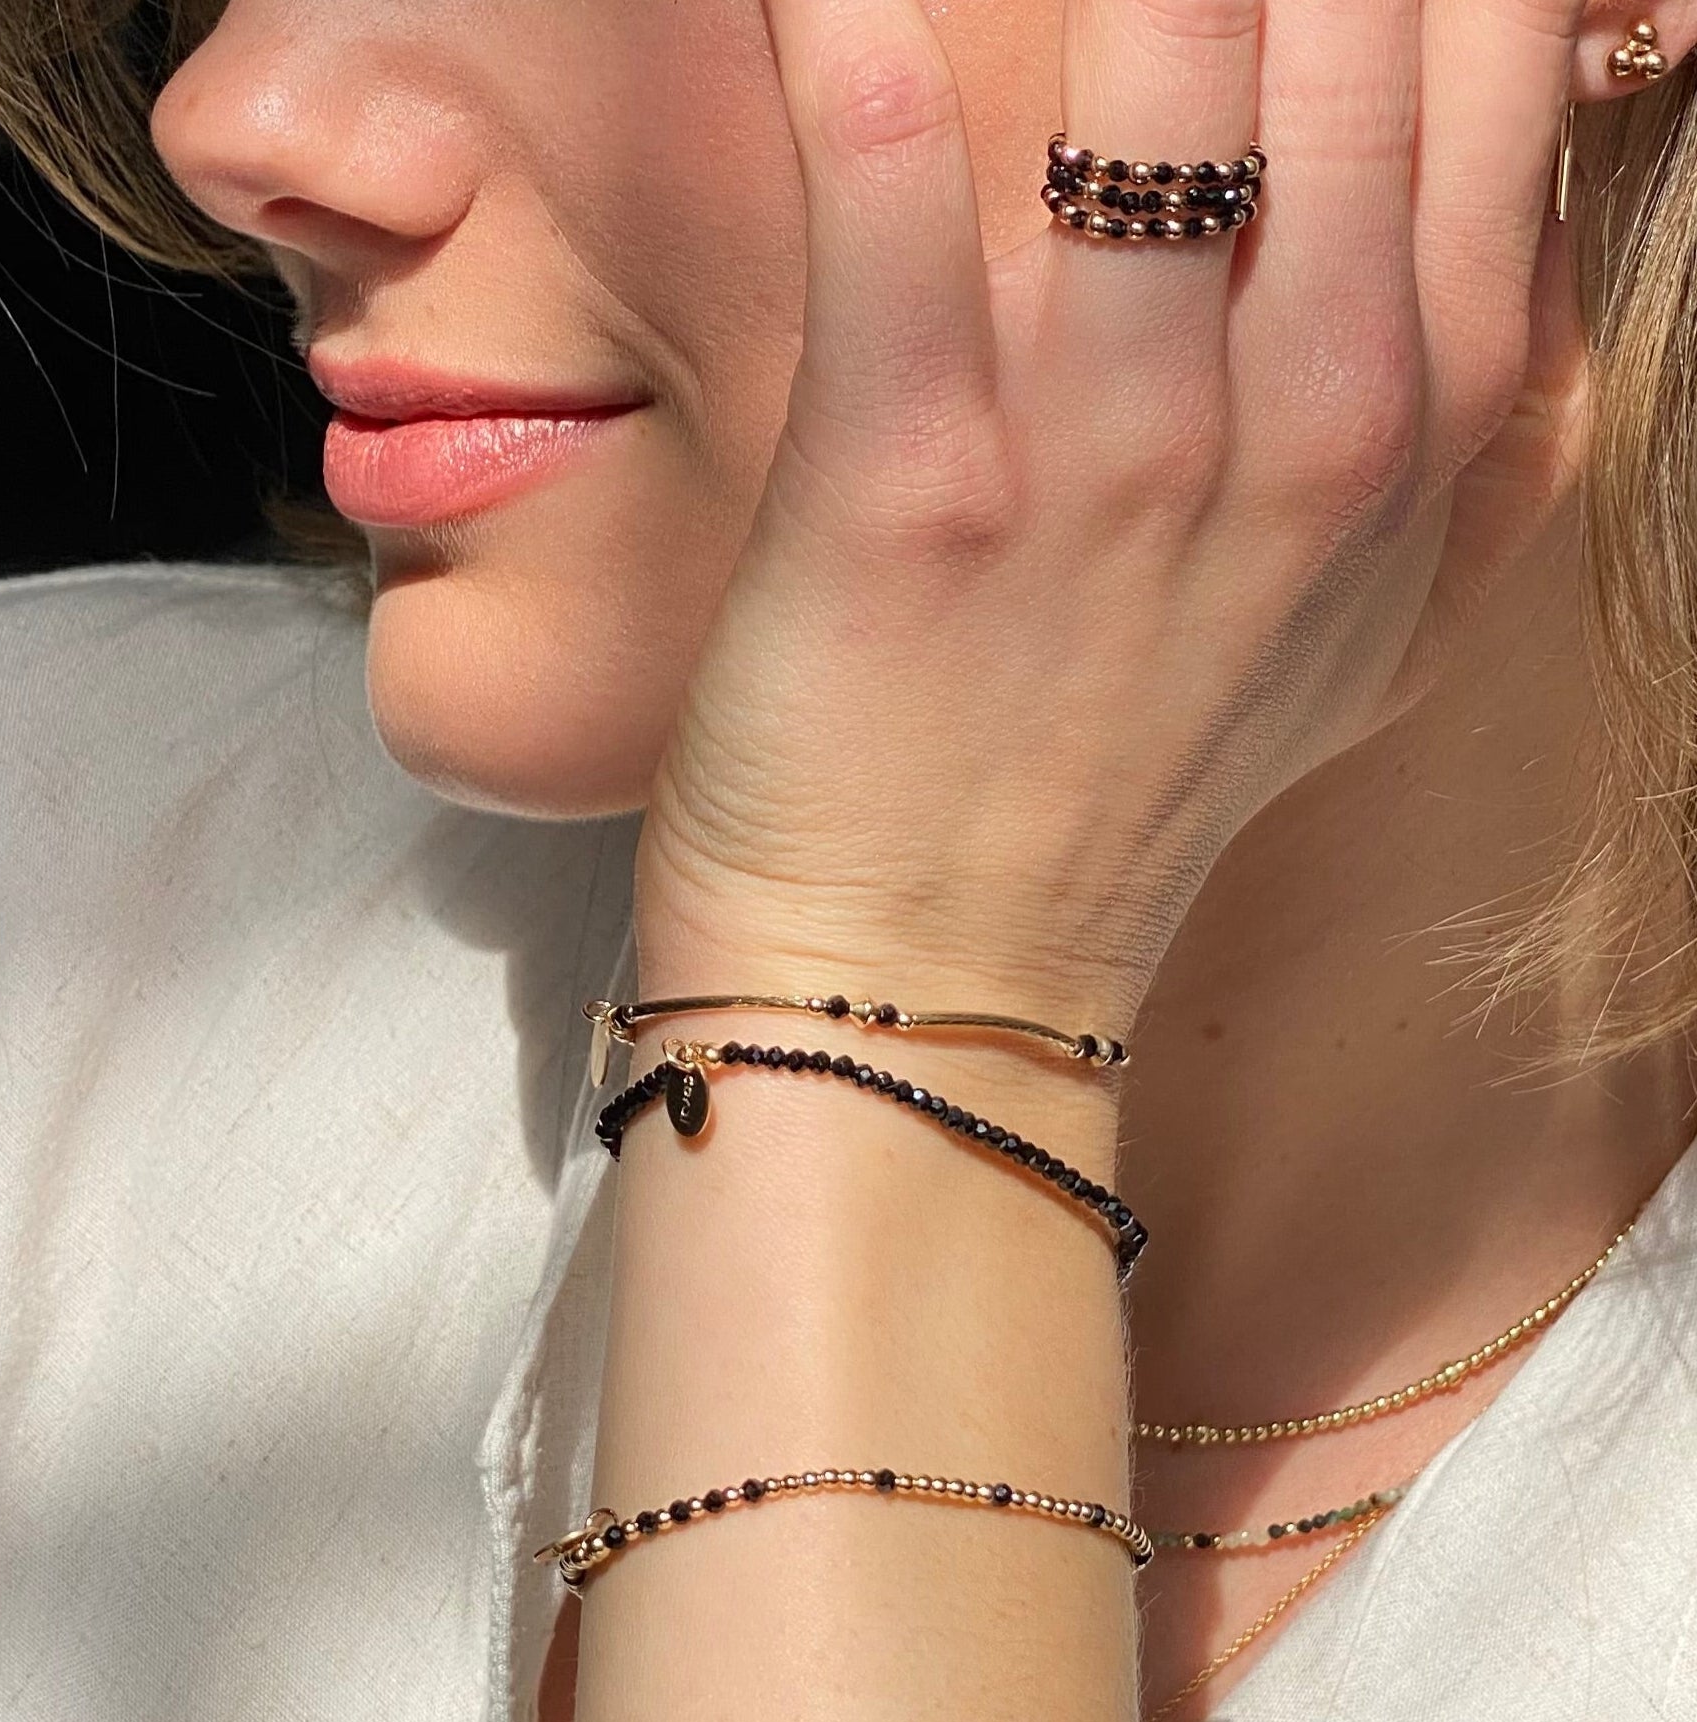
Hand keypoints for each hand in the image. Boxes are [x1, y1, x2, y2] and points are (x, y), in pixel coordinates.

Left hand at [634, 0, 1589, 1019]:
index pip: (1503, 58)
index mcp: (1423, 422)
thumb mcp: (1366, 634)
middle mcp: (1311, 420)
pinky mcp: (910, 482)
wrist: (935, 980)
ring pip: (1167, 56)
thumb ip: (1470, 436)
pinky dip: (839, 41)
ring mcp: (1114, 454)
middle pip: (1364, 22)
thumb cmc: (1125, 786)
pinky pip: (892, 185)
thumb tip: (1527, 238)